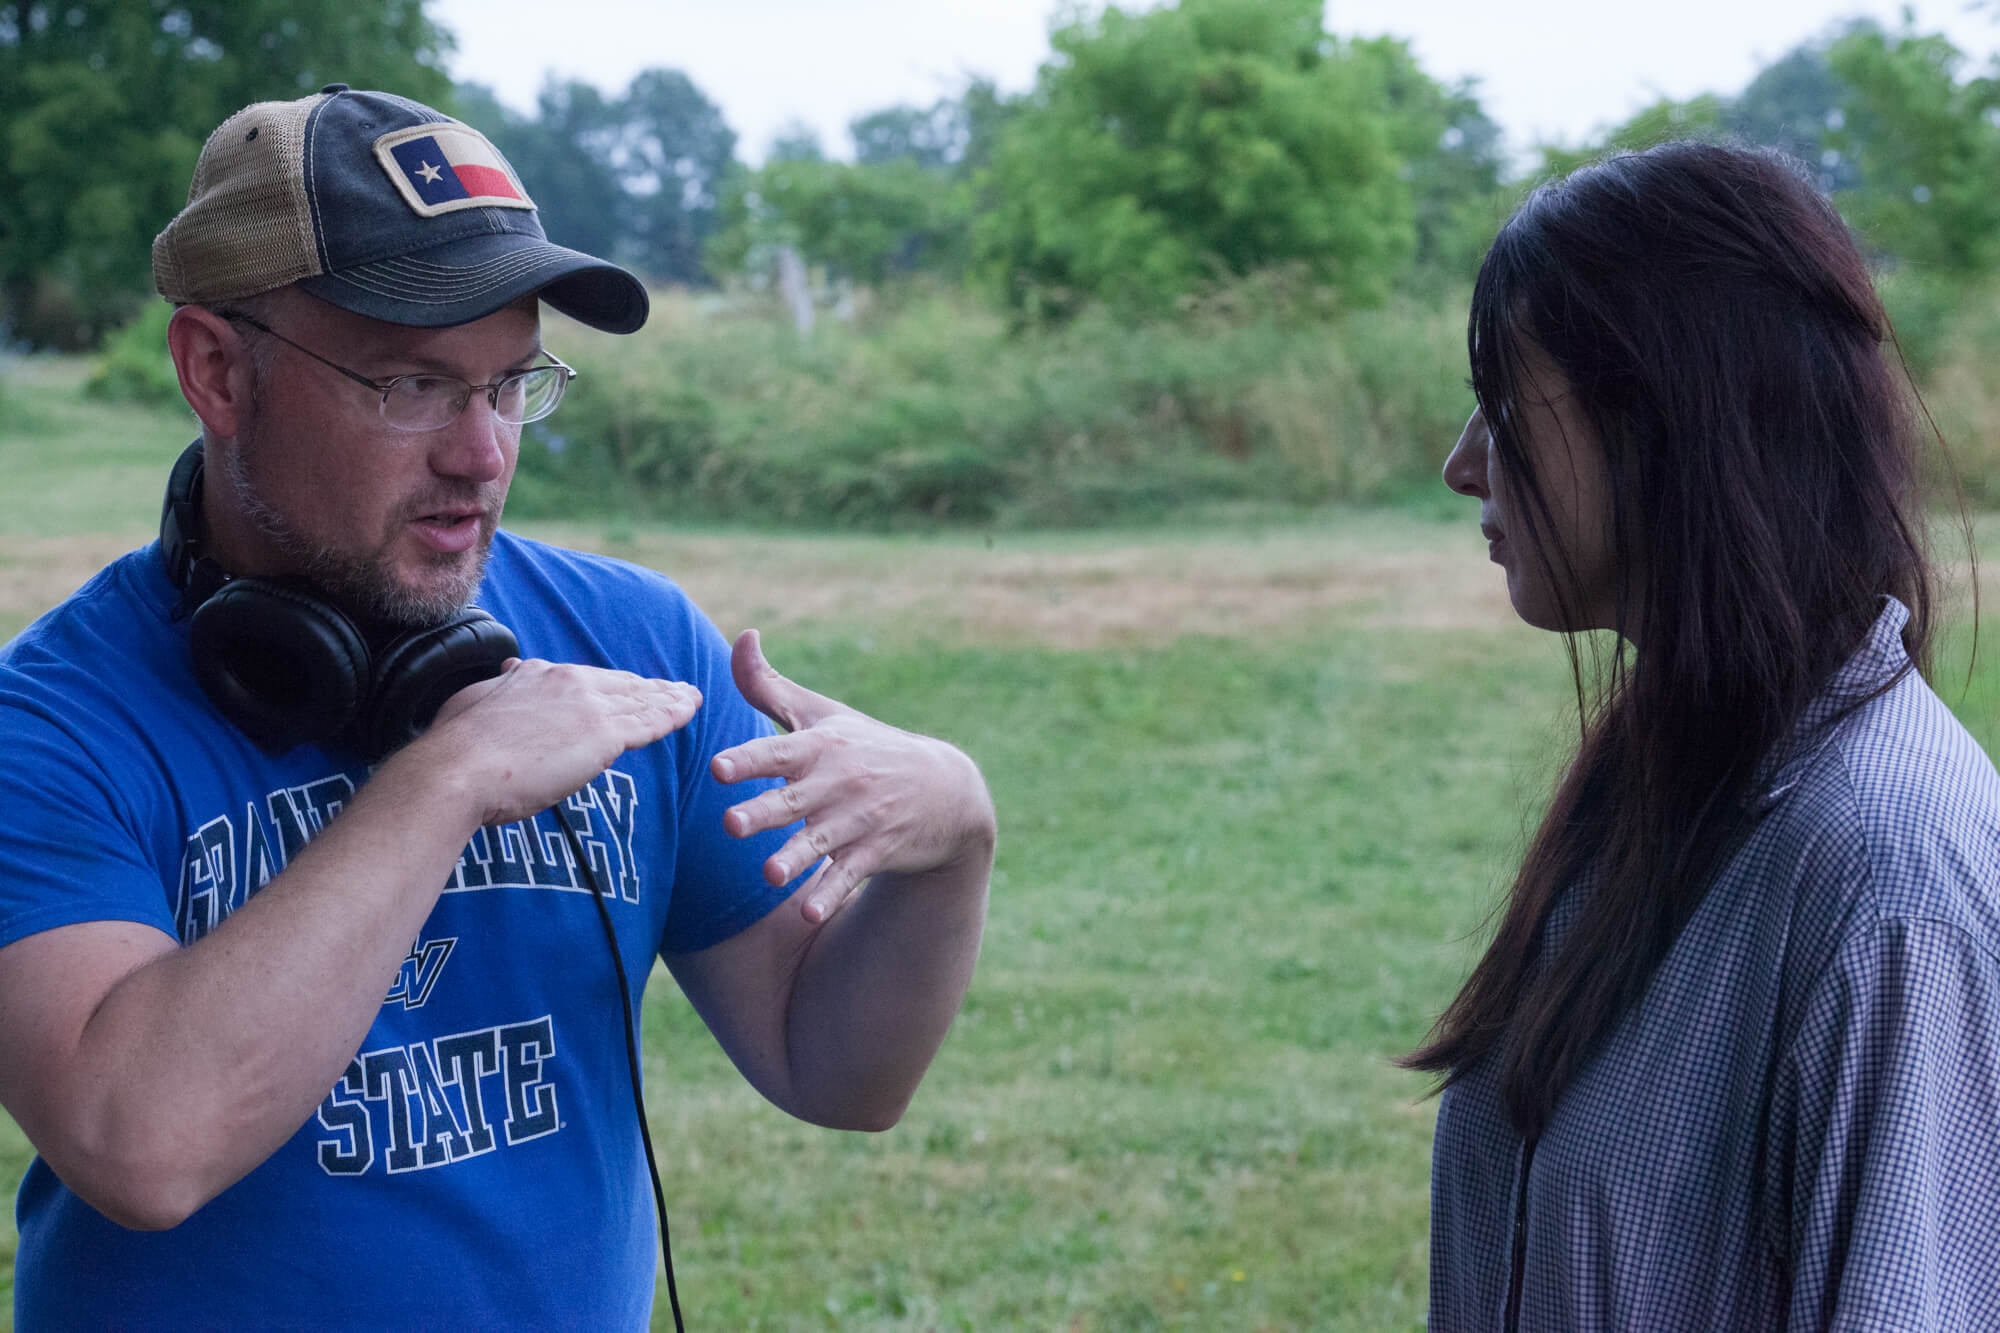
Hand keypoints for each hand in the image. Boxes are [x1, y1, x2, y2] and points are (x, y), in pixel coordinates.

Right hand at [420, 658, 701, 826]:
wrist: (457, 770)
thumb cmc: (457, 747)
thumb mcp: (475, 701)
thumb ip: (499, 689)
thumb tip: (508, 672)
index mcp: (537, 675)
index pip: (587, 680)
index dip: (615, 684)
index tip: (632, 686)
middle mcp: (567, 682)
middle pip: (622, 685)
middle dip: (652, 688)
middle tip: (677, 688)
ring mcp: (588, 707)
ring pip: (641, 701)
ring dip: (670, 700)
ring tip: (692, 698)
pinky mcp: (602, 736)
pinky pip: (647, 724)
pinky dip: (671, 716)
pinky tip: (688, 712)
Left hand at [711, 630, 995, 923]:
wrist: (946, 790)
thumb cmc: (867, 747)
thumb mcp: (823, 715)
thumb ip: (769, 686)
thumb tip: (742, 635)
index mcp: (820, 747)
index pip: (778, 752)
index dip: (748, 759)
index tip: (718, 768)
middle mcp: (839, 783)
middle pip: (793, 800)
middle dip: (763, 811)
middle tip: (730, 823)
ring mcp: (860, 819)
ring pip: (821, 841)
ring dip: (796, 858)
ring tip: (770, 874)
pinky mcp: (877, 852)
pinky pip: (849, 875)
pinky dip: (831, 893)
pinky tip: (809, 914)